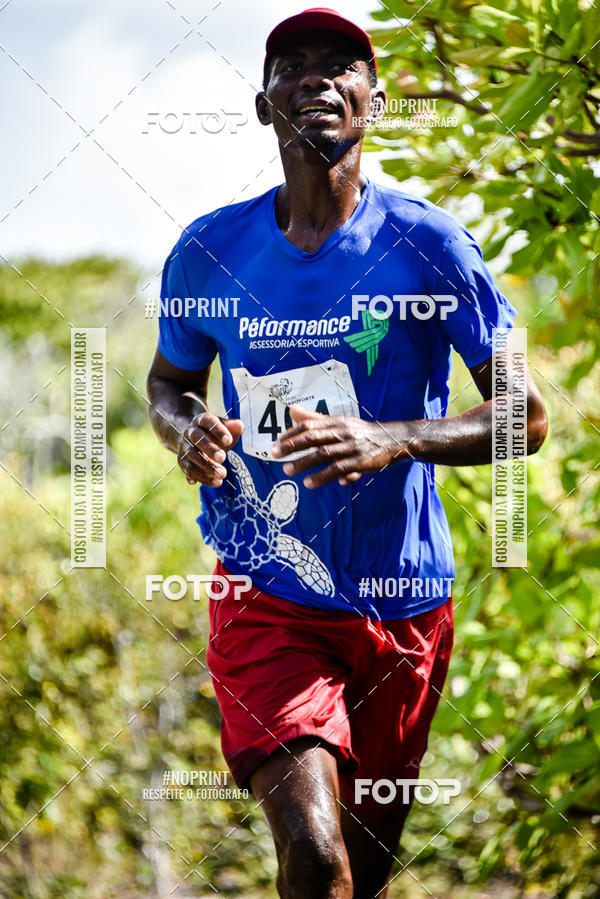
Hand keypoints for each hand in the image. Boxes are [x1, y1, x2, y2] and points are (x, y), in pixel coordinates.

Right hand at [177, 412, 242, 486]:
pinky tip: (213, 482)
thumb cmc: (213, 433)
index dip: (218, 430)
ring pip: (192, 456)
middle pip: (197, 438)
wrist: (192, 438)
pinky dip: (200, 478)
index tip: (229, 440)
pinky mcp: (182, 461)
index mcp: (201, 420)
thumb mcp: (223, 427)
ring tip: (222, 475)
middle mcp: (190, 432)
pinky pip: (189, 470)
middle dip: (210, 449)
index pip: (208, 422)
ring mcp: (184, 447)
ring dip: (206, 467)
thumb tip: (240, 426)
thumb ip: (231, 427)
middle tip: (223, 458)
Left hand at [271, 406, 407, 487]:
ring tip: (287, 470)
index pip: (309, 426)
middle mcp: (342, 432)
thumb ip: (315, 419)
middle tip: (275, 454)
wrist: (393, 440)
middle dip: (292, 445)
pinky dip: (323, 476)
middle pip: (313, 437)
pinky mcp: (359, 462)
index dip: (291, 434)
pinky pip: (338, 469)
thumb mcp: (339, 422)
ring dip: (304, 462)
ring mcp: (350, 447)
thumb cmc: (361, 432)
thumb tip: (291, 410)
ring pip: (323, 454)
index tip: (276, 443)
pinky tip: (309, 483)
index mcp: (336, 422)